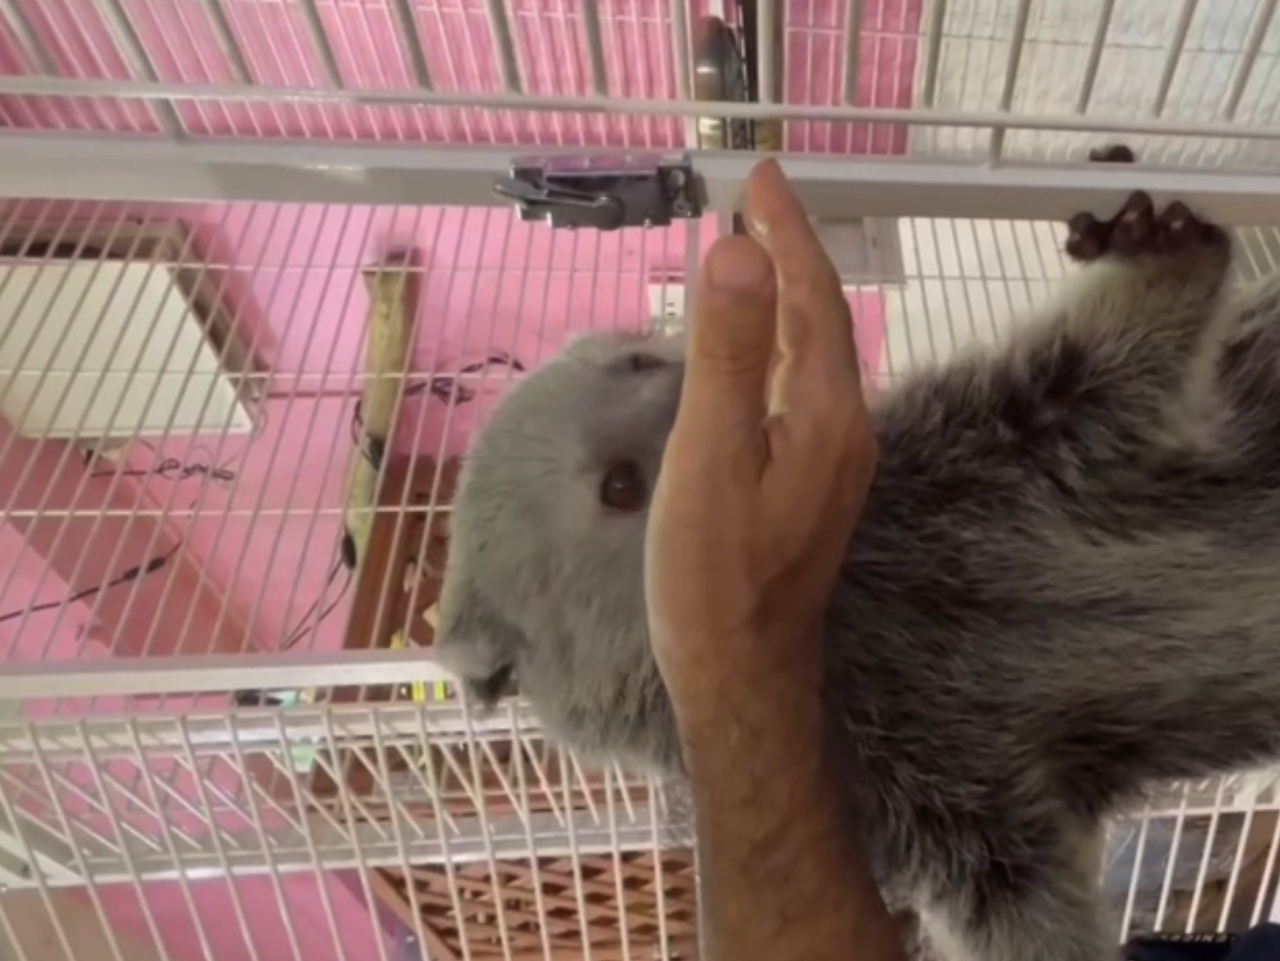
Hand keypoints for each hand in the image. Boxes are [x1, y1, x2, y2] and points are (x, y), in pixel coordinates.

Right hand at [644, 159, 879, 724]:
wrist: (742, 675)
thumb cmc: (714, 578)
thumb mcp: (711, 459)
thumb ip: (727, 355)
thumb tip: (738, 248)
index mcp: (826, 413)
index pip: (813, 297)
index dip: (788, 231)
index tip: (759, 174)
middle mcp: (845, 428)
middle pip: (823, 319)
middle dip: (791, 253)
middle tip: (754, 198)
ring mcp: (833, 460)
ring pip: (816, 354)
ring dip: (788, 296)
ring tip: (755, 254)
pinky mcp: (812, 483)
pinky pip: (803, 387)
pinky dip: (781, 345)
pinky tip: (759, 351)